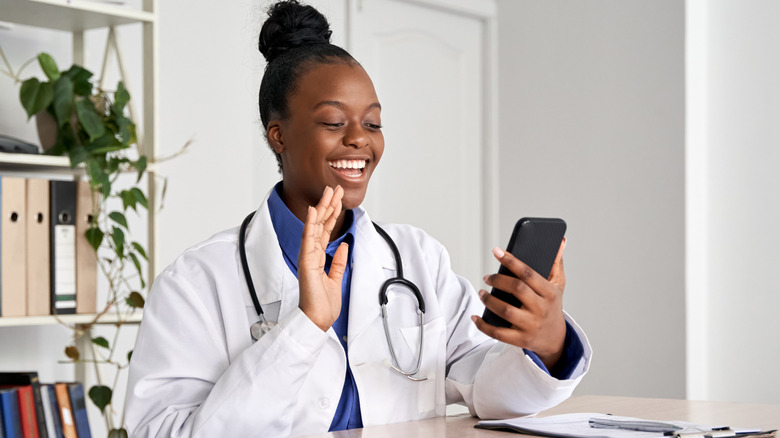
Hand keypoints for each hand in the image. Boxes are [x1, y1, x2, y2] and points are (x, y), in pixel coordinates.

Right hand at [297, 186, 348, 331]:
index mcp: (317, 257)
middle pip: (320, 224)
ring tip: (329, 192)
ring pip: (315, 227)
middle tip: (335, 188)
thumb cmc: (323, 304)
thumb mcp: (336, 278)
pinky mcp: (306, 262)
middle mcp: (311, 254)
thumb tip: (342, 245)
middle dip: (328, 205)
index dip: (332, 213)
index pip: (325, 230)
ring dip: (322, 208)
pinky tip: (313, 210)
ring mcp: (307, 257)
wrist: (317, 320)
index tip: (338, 199)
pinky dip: (310, 224)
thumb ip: (338, 261)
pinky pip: (308, 240)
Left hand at [472, 238, 566, 369]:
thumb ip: (556, 262)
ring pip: (505, 311)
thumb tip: (560, 240)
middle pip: (516, 289)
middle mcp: (541, 309)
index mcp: (549, 292)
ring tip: (482, 293)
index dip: (511, 261)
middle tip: (487, 277)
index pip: (528, 273)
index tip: (496, 251)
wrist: (556, 338)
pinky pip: (498, 333)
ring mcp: (531, 326)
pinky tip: (476, 317)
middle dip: (498, 280)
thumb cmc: (552, 305)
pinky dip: (484, 326)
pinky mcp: (521, 340)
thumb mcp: (558, 284)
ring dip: (489, 301)